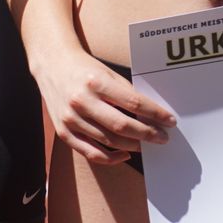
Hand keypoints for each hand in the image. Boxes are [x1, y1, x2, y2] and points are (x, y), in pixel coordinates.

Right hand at [34, 48, 176, 165]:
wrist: (52, 64)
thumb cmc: (84, 68)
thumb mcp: (107, 73)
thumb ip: (125, 93)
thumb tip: (150, 115)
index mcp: (96, 82)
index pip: (133, 103)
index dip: (155, 114)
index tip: (170, 121)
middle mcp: (82, 101)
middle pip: (122, 126)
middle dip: (147, 134)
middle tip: (163, 137)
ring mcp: (71, 119)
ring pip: (109, 141)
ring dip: (133, 145)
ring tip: (147, 144)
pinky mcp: (64, 132)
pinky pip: (91, 153)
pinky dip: (111, 158)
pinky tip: (125, 153)